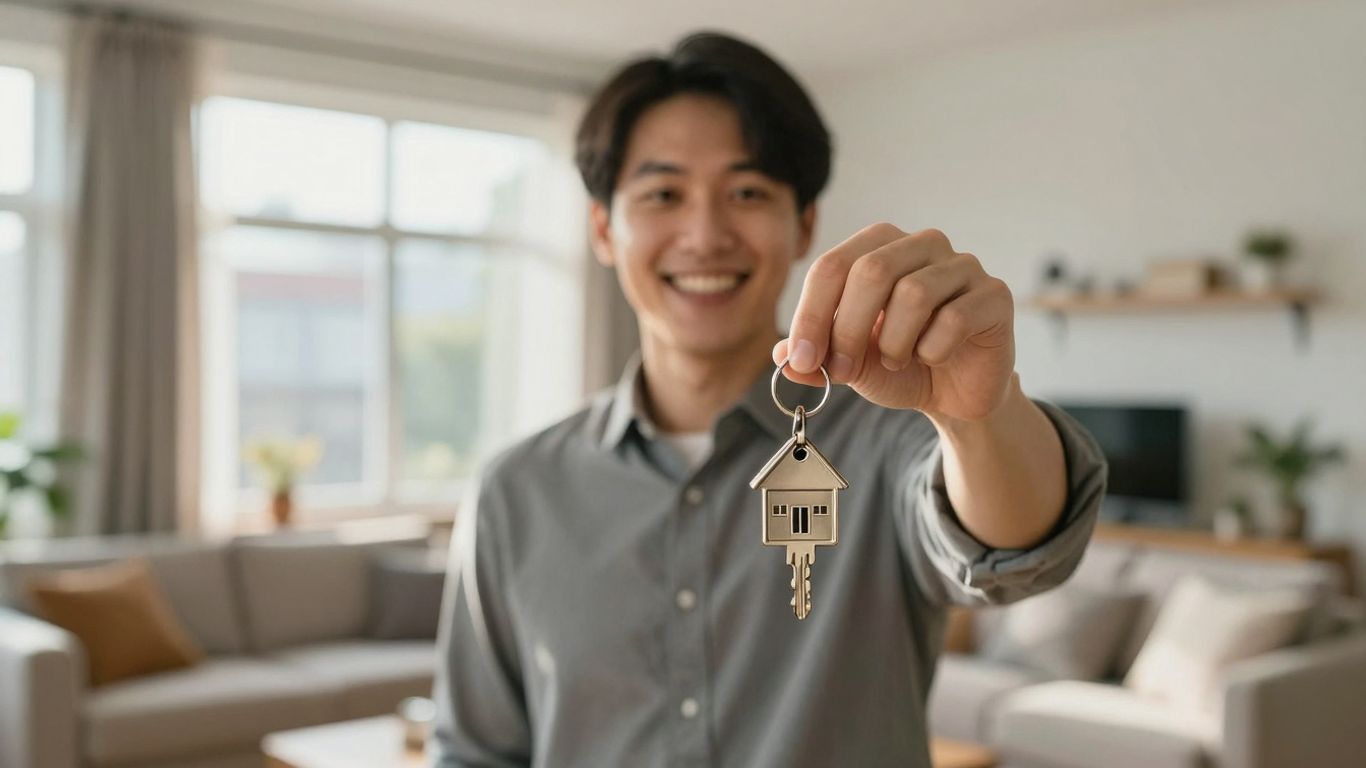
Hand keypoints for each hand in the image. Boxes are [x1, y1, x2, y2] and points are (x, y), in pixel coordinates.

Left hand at [773, 223, 1015, 421]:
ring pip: (913, 293)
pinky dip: (932, 350)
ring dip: (894, 343)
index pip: (832, 266)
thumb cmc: (901, 365)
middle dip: (849, 329)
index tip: (803, 360)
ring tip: (897, 361)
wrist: (955, 394)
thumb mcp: (849, 364)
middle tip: (843, 370)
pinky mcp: (994, 295)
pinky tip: (932, 358)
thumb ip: (815, 358)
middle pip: (871, 270)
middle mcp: (922, 244)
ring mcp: (962, 266)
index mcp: (879, 247)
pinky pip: (953, 318)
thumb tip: (782, 357)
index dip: (812, 315)